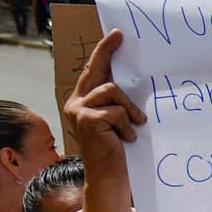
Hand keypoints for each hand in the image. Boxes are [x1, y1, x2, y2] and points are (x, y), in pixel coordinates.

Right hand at [63, 29, 146, 163]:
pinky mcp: (87, 119)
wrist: (110, 176)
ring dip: (129, 110)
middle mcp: (76, 102)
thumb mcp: (118, 120)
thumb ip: (118, 101)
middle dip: (107, 52)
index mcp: (83, 101)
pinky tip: (125, 139)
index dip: (104, 52)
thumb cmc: (118, 149)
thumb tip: (135, 79)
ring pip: (112, 91)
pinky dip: (127, 124)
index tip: (116, 35)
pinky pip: (117, 111)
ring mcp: (78, 110)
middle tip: (119, 37)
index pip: (93, 71)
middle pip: (96, 70)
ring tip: (133, 126)